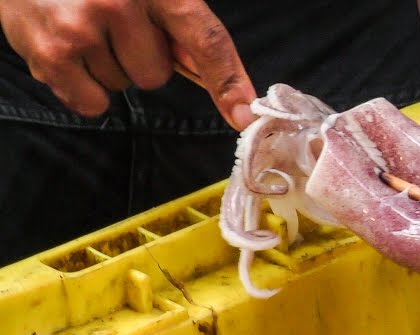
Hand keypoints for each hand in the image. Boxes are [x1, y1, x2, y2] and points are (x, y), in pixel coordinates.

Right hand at [0, 0, 256, 129]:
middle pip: (156, 75)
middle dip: (136, 59)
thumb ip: (176, 25)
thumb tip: (211, 76)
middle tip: (105, 27)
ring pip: (122, 86)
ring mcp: (81, 26)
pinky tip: (64, 51)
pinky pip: (92, 103)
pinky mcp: (51, 52)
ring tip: (77, 29)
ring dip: (104, 67)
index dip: (228, 81)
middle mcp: (119, 0)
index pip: (205, 39)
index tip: (245, 115)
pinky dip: (80, 87)